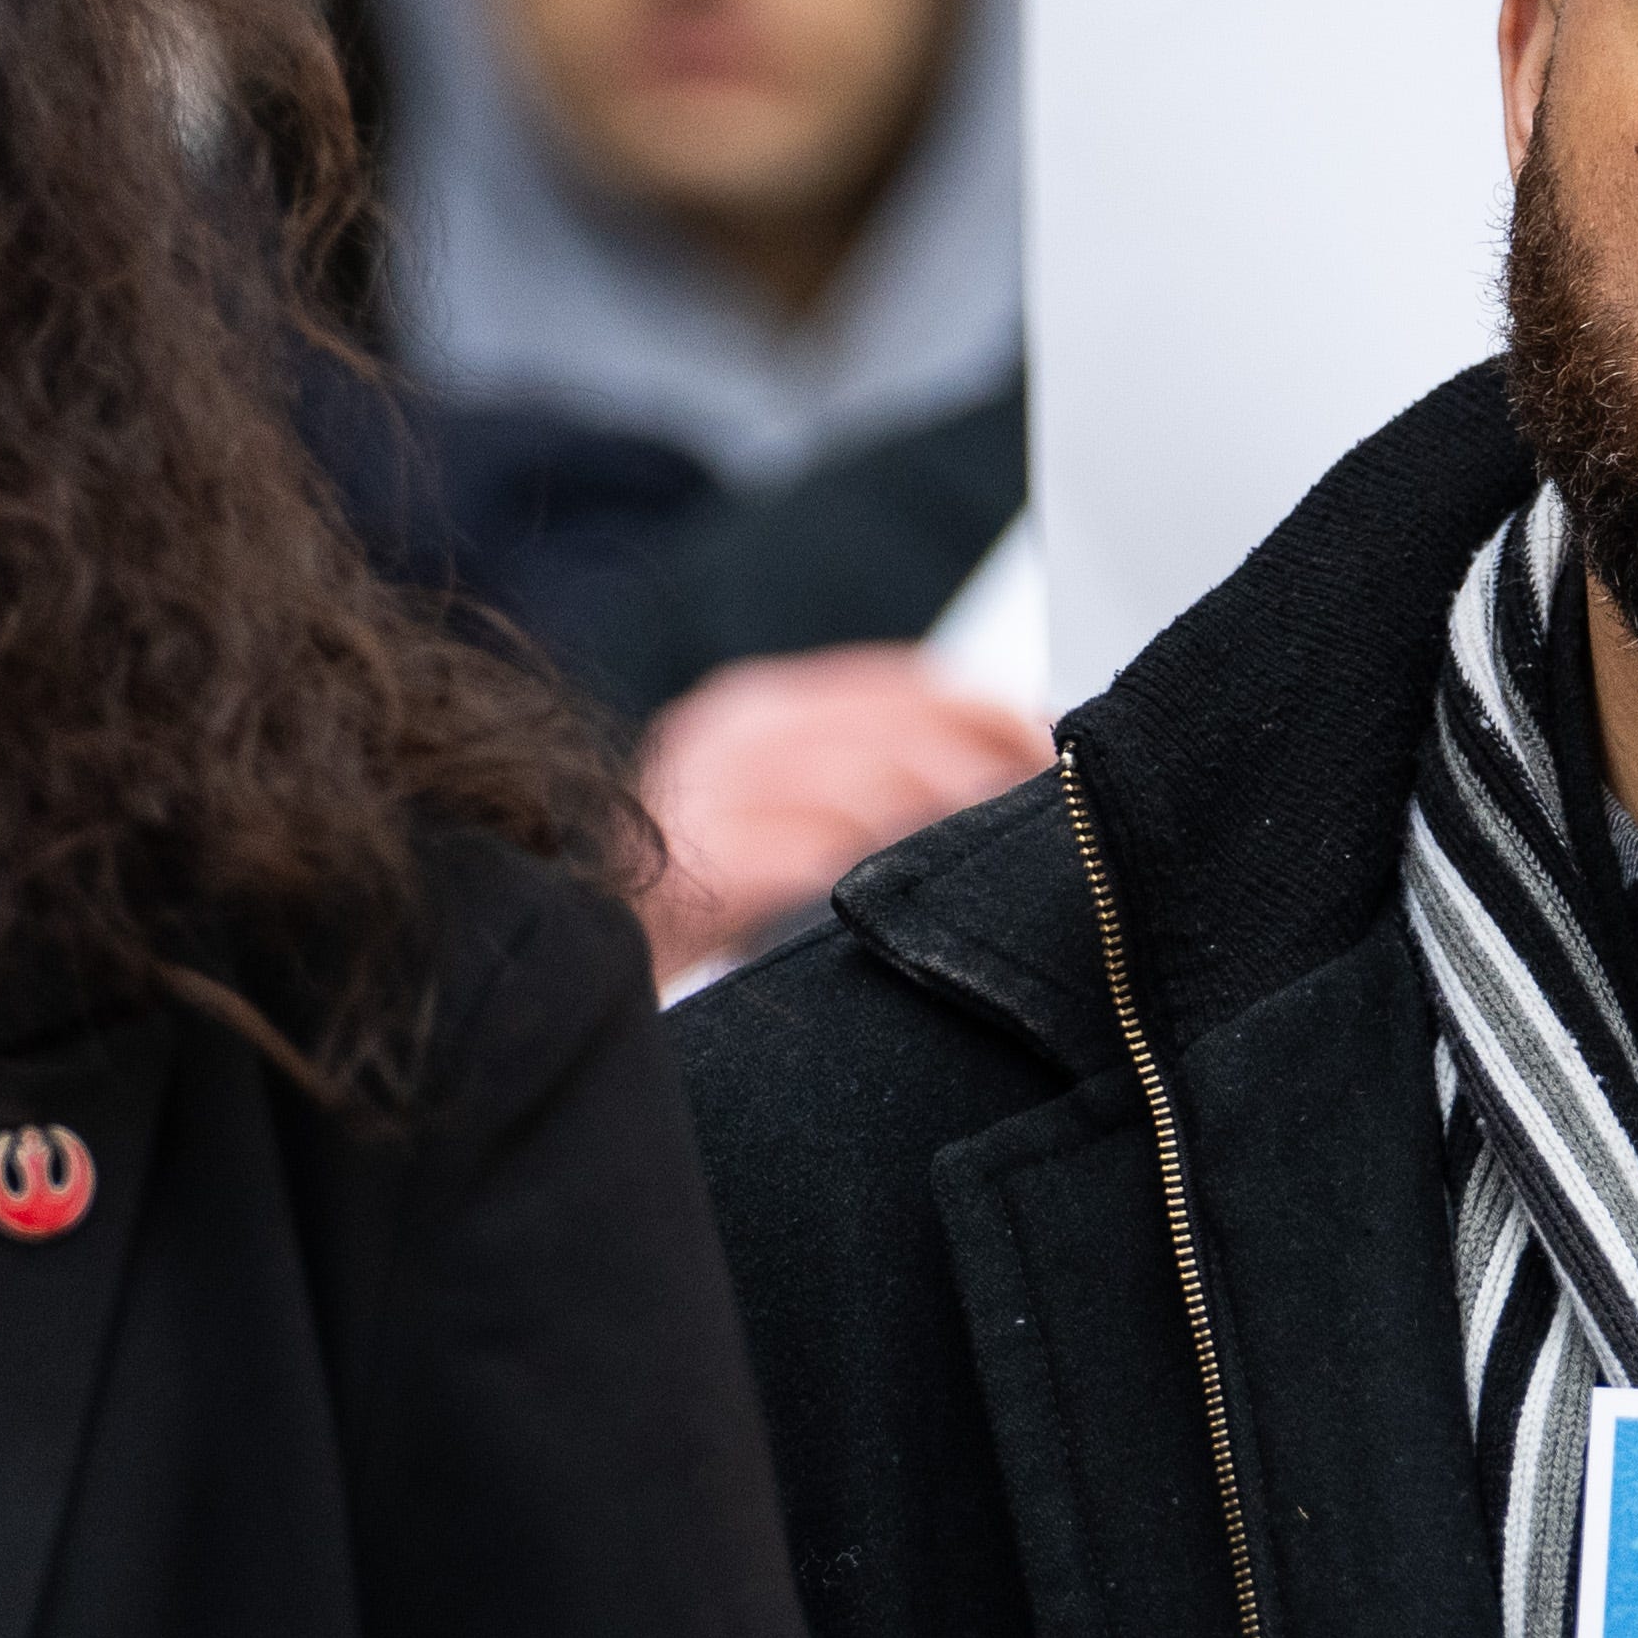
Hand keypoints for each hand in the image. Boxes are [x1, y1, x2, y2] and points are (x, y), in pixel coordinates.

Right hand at [639, 646, 1054, 987]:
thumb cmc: (702, 892)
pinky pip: (812, 860)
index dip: (991, 711)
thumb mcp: (779, 807)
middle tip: (1047, 813)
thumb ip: (861, 774)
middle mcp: (730, 733)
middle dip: (986, 770)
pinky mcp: (697, 865)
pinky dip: (873, 874)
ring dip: (943, 826)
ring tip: (994, 861)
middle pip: (895, 732)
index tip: (1054, 747)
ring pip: (865, 790)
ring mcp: (707, 796)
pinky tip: (913, 902)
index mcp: (758, 706)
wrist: (584, 954)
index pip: (902, 682)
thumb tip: (991, 774)